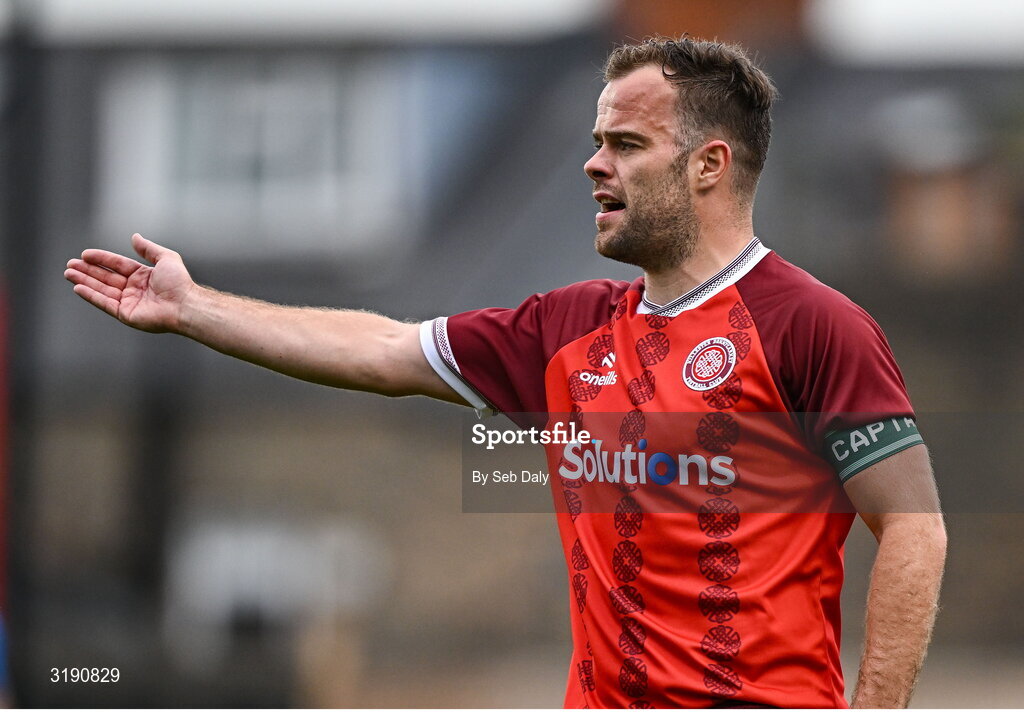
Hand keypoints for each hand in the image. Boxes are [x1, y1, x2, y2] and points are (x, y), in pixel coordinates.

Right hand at [64, 233, 195, 332]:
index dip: (101, 259)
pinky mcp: (126, 314)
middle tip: (70, 264)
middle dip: (87, 271)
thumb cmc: (179, 282)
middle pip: (106, 277)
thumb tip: (135, 236)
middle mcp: (134, 289)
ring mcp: (129, 302)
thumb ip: (148, 248)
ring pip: (102, 289)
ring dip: (84, 281)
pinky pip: (105, 303)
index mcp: (142, 276)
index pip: (117, 265)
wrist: (184, 304)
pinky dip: (91, 296)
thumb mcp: (166, 258)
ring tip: (68, 273)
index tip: (85, 254)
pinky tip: (78, 288)